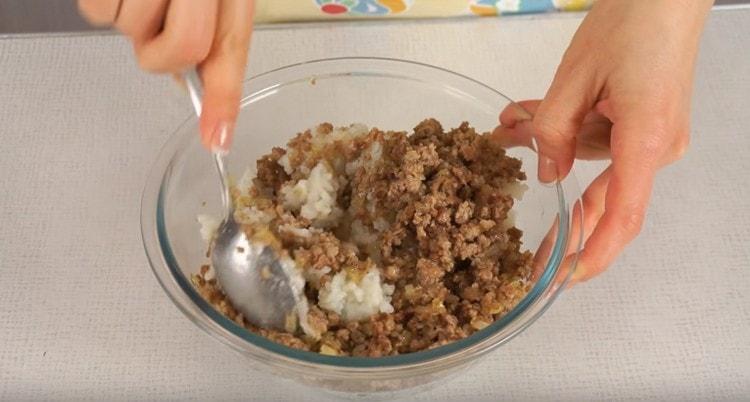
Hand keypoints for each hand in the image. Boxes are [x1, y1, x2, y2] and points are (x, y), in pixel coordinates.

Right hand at [78, 0, 254, 150]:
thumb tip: (194, 80)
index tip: (217, 140)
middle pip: (181, 49)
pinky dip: (103, 4)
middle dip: (165, 55)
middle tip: (161, 25)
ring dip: (132, 19)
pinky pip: (96, 13)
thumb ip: (212, 25)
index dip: (225, 99)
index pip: (230, 46)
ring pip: (131, 32)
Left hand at [494, 0, 711, 284]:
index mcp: (645, 139)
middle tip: (524, 251)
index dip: (591, 253)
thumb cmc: (630, 23)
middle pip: (606, 200)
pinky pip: (601, 142)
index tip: (561, 280)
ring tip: (506, 129)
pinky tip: (527, 117)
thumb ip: (555, 129)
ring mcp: (654, 135)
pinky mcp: (645, 122)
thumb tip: (547, 175)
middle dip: (560, 219)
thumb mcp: (576, 76)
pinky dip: (566, 133)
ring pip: (594, 163)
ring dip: (550, 149)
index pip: (622, 215)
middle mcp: (657, 147)